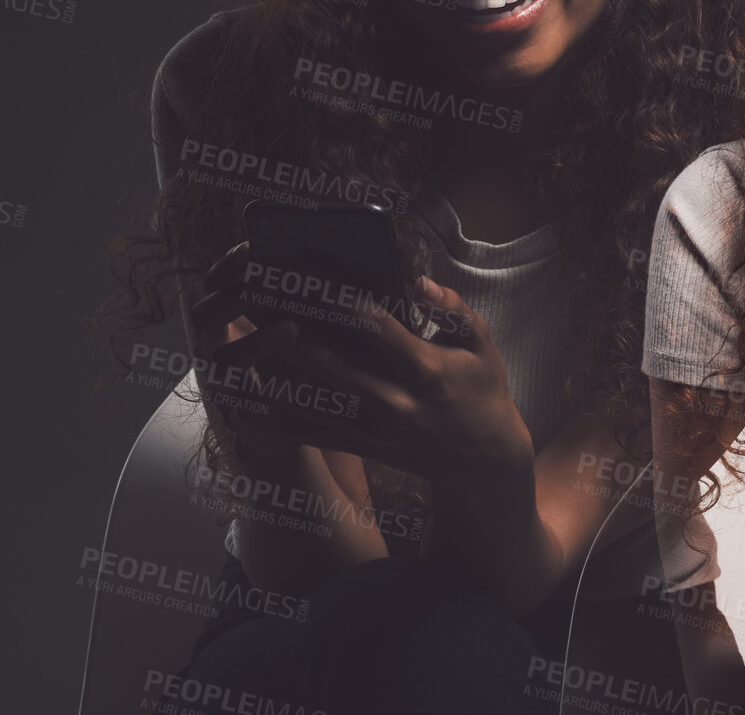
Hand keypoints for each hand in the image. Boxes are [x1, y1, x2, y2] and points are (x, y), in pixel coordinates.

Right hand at [186, 241, 324, 461]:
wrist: (291, 428)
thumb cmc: (295, 364)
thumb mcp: (293, 326)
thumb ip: (294, 299)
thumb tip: (325, 258)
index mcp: (223, 323)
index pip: (211, 286)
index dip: (226, 266)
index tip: (250, 247)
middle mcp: (212, 352)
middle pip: (203, 317)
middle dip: (232, 297)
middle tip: (266, 284)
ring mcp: (222, 386)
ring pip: (224, 362)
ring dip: (257, 342)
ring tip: (293, 327)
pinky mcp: (243, 419)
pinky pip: (250, 403)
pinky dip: (276, 387)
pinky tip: (303, 375)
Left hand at [254, 275, 535, 485]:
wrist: (484, 460)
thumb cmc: (483, 389)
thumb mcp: (482, 344)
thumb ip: (453, 309)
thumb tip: (419, 283)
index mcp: (427, 369)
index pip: (379, 331)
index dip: (346, 306)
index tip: (319, 284)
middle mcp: (399, 402)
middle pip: (335, 370)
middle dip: (299, 342)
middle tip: (270, 315)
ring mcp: (380, 430)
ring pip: (319, 404)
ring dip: (286, 378)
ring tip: (259, 349)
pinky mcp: (369, 449)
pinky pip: (318, 434)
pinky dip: (289, 414)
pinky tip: (267, 391)